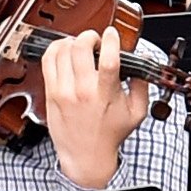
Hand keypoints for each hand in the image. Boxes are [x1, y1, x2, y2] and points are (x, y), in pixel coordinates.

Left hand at [45, 29, 152, 161]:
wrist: (85, 156)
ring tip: (80, 47)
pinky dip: (56, 49)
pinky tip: (64, 51)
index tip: (112, 34)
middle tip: (95, 41)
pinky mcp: (51, 93)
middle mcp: (83, 91)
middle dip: (89, 36)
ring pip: (62, 51)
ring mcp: (64, 91)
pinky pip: (48, 61)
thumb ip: (142, 85)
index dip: (110, 41)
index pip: (108, 60)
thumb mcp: (137, 113)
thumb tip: (143, 61)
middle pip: (80, 49)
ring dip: (73, 42)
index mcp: (106, 94)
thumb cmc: (110, 134)